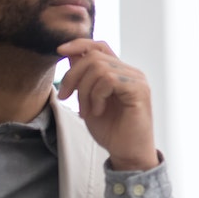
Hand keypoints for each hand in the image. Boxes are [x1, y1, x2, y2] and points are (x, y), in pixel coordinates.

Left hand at [56, 40, 158, 170]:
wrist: (127, 153)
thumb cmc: (112, 131)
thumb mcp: (88, 100)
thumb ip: (83, 78)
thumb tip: (70, 54)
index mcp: (119, 72)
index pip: (99, 46)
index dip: (79, 44)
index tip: (59, 51)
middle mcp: (130, 72)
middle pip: (93, 56)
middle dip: (72, 76)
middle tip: (66, 98)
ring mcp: (136, 80)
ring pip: (98, 67)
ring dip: (84, 91)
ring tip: (86, 111)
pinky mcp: (139, 90)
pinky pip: (108, 80)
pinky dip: (96, 96)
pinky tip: (98, 111)